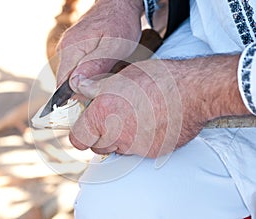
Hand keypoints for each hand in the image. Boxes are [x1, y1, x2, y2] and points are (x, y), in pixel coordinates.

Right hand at [51, 0, 142, 92]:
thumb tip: (75, 84)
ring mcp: (68, 47)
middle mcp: (65, 48)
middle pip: (65, 82)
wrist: (119, 4)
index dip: (71, 99)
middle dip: (79, 92)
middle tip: (98, 95)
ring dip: (83, 83)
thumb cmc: (120, 24)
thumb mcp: (114, 46)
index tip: (86, 105)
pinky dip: (84, 75)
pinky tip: (97, 73)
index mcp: (71, 49)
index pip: (62, 84)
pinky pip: (75, 68)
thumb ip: (95, 64)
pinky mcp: (73, 48)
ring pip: (70, 76)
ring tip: (100, 81)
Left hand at [68, 56, 249, 157]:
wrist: (192, 91)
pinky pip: (140, 151)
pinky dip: (141, 141)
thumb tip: (78, 85)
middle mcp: (117, 136)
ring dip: (120, 138)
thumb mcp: (119, 76)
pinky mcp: (154, 152)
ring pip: (119, 149)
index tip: (86, 126)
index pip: (78, 139)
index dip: (80, 132)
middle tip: (112, 117)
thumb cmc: (156, 80)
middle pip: (97, 147)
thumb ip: (93, 87)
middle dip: (101, 135)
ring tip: (134, 117)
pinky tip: (151, 123)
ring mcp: (136, 147)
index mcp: (103, 116)